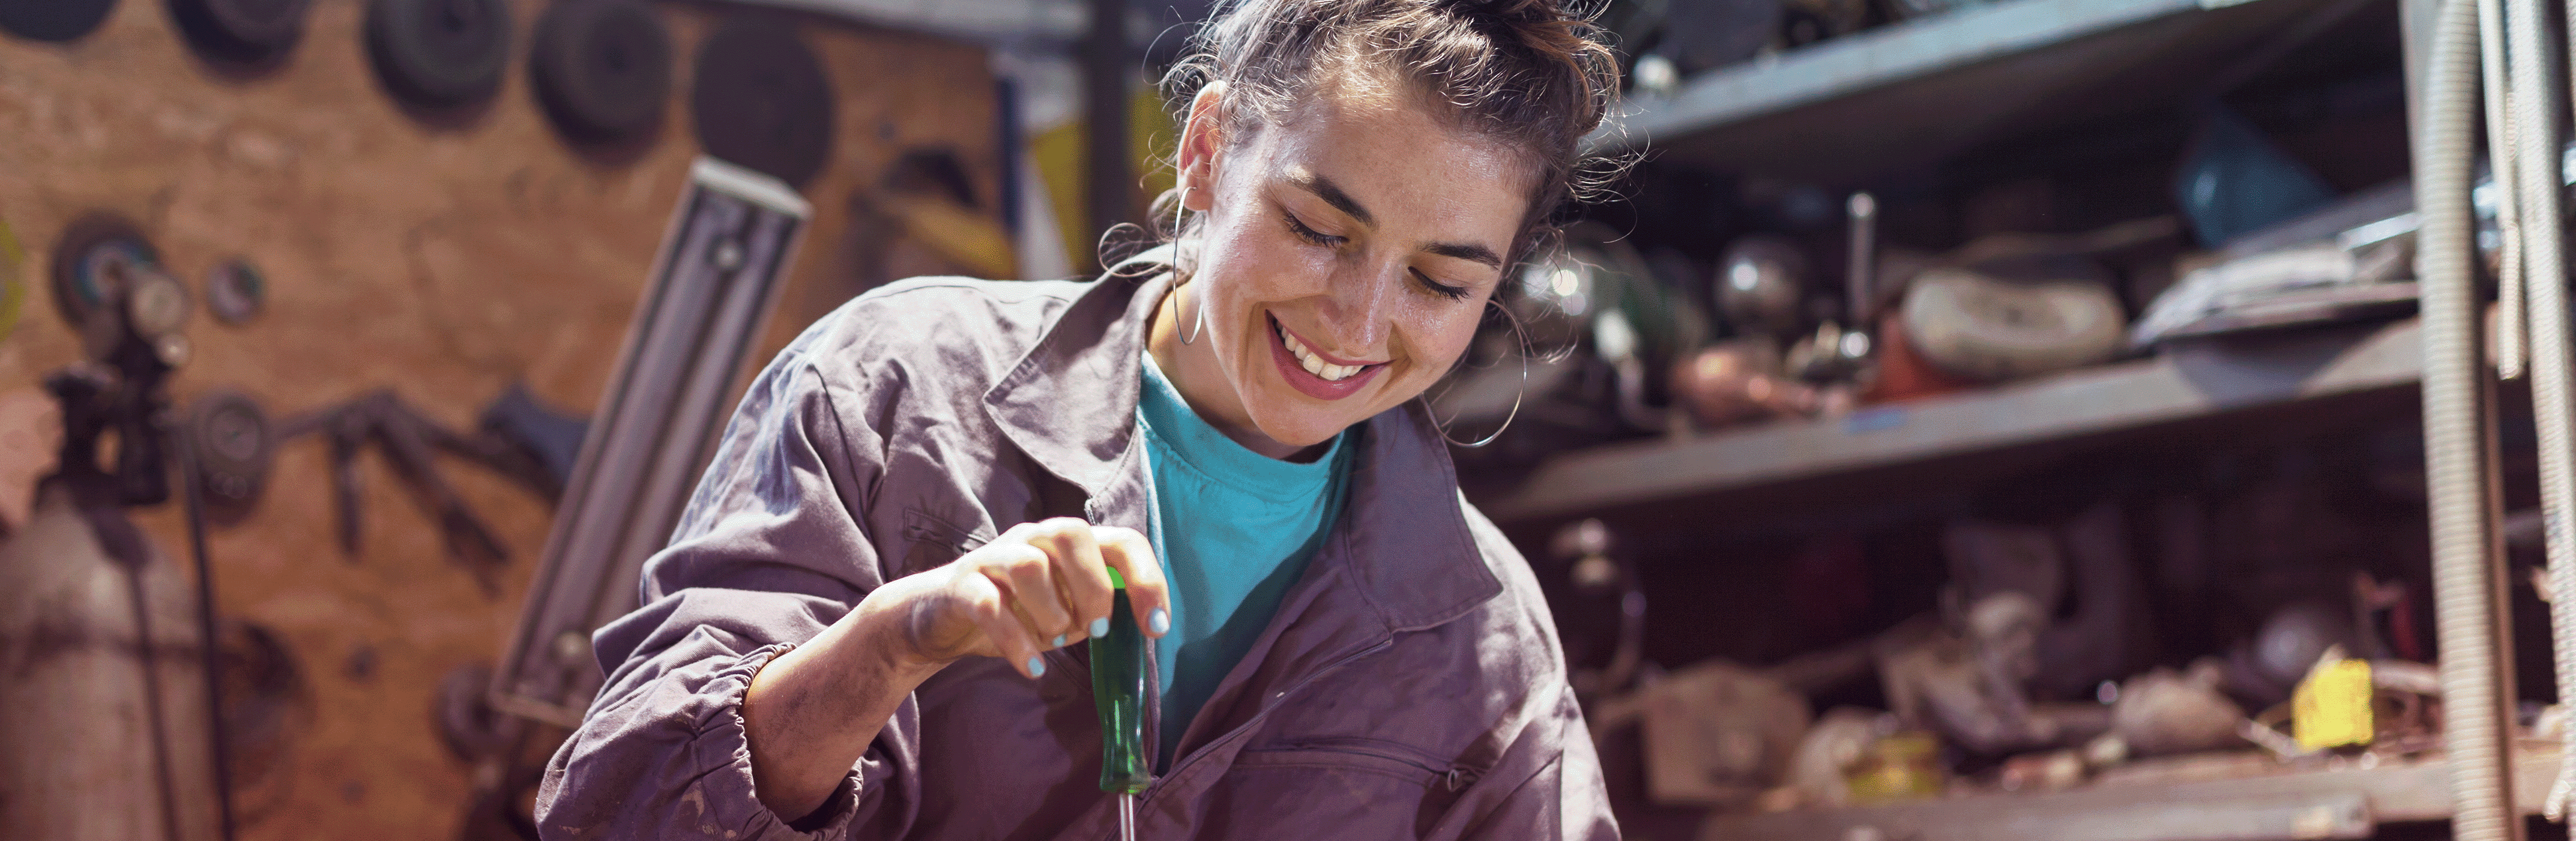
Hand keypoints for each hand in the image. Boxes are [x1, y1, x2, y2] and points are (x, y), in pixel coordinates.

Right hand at [890, 517, 1169, 677]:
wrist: (940, 618)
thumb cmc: (1016, 613)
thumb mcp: (1066, 612)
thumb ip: (1098, 612)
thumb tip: (1140, 630)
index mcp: (1068, 544)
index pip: (1121, 540)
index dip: (1147, 580)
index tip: (1156, 628)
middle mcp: (1032, 538)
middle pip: (1072, 534)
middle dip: (1095, 588)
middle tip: (1095, 631)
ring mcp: (993, 557)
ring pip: (1029, 565)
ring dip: (1052, 613)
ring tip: (1055, 641)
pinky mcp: (961, 585)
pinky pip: (989, 606)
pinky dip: (1016, 643)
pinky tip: (1032, 669)